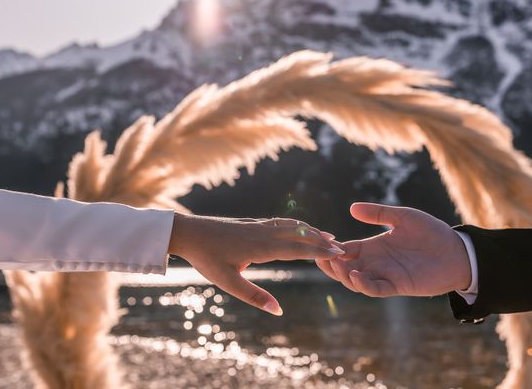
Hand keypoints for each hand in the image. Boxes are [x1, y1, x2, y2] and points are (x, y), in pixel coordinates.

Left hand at [168, 214, 343, 314]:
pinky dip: (297, 224)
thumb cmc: (207, 259)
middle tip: (342, 247)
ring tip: (328, 235)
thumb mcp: (229, 283)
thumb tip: (278, 311)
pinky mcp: (253, 222)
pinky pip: (281, 222)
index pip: (297, 249)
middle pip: (299, 235)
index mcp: (261, 248)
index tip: (338, 253)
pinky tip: (299, 226)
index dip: (319, 251)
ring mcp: (259, 225)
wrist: (189, 232)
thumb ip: (254, 297)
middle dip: (321, 240)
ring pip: (292, 225)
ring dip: (311, 230)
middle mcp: (264, 233)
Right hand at [316, 203, 470, 297]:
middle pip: (344, 267)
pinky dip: (363, 284)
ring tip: (337, 264)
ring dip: (342, 274)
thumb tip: (352, 207)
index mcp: (373, 246)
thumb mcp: (402, 217)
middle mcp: (375, 262)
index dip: (331, 247)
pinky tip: (355, 274)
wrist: (457, 251)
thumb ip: (379, 213)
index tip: (318, 241)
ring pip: (355, 280)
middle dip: (330, 264)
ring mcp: (384, 275)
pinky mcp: (397, 285)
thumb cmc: (431, 232)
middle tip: (318, 256)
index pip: (345, 249)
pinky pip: (375, 288)